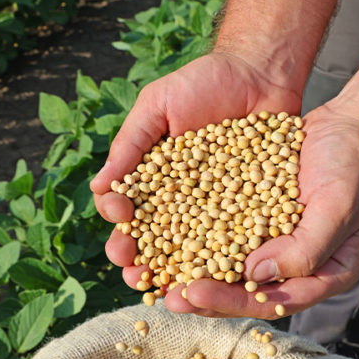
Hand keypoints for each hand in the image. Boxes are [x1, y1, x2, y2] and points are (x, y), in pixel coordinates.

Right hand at [90, 51, 303, 296]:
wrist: (261, 71)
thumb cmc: (203, 82)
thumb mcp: (158, 105)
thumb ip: (130, 144)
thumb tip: (97, 188)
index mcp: (152, 180)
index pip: (126, 210)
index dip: (119, 224)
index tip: (121, 223)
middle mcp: (180, 201)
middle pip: (155, 240)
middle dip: (141, 260)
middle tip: (135, 272)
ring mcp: (216, 209)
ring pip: (192, 250)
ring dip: (178, 272)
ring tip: (170, 287)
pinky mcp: (252, 211)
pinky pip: (238, 240)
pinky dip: (228, 260)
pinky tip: (222, 277)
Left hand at [170, 97, 358, 318]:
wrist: (350, 125)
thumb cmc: (354, 166)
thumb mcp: (338, 207)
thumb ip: (305, 249)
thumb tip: (255, 277)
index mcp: (324, 275)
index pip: (274, 301)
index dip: (232, 302)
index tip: (193, 293)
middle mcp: (297, 266)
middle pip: (245, 291)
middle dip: (204, 295)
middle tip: (165, 296)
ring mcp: (275, 242)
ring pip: (229, 266)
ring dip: (194, 271)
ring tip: (157, 275)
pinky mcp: (256, 217)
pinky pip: (224, 232)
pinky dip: (196, 236)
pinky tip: (166, 234)